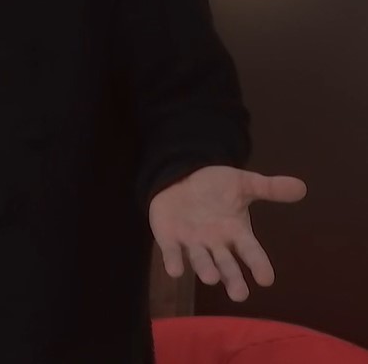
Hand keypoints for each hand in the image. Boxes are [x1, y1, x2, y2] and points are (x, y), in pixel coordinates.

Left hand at [149, 165, 306, 301]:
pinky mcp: (169, 238)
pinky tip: (174, 271)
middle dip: (233, 280)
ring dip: (206, 270)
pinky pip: (171, 252)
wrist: (181, 176)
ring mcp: (193, 242)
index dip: (258, 265)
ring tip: (212, 279)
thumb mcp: (243, 183)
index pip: (251, 252)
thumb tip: (301, 186)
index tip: (266, 279)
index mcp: (236, 232)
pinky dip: (173, 261)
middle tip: (239, 295)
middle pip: (227, 265)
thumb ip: (269, 188)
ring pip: (201, 261)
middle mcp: (216, 243)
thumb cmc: (215, 186)